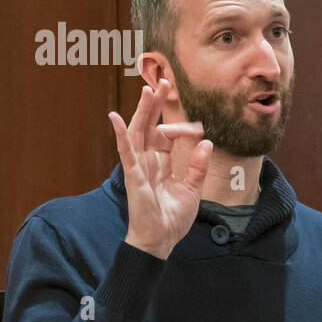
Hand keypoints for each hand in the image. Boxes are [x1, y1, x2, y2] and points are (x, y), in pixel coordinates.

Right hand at [108, 78, 212, 259]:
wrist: (161, 241)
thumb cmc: (172, 218)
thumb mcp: (192, 190)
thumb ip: (197, 166)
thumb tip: (206, 142)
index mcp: (161, 162)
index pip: (168, 135)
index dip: (182, 128)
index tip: (199, 130)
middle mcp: (148, 160)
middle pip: (150, 126)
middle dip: (155, 104)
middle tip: (162, 81)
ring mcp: (139, 166)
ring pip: (138, 132)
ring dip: (142, 111)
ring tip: (147, 90)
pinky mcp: (133, 175)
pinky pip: (125, 152)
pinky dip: (120, 135)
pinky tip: (115, 118)